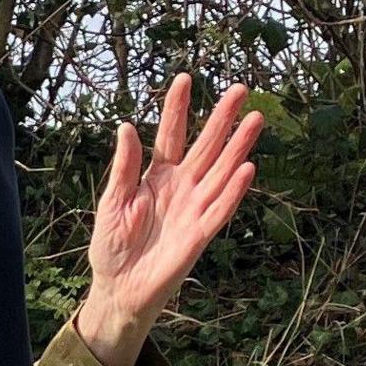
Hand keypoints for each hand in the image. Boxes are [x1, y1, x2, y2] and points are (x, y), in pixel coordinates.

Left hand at [79, 75, 263, 365]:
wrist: (118, 287)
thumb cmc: (112, 244)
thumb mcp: (112, 201)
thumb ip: (124, 167)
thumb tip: (126, 127)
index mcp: (156, 176)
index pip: (171, 135)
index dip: (178, 109)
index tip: (185, 78)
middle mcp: (181, 187)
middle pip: (206, 146)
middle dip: (221, 118)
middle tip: (239, 89)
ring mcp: (193, 208)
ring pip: (221, 171)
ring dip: (238, 147)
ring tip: (254, 119)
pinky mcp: (200, 234)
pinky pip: (220, 209)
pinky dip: (233, 191)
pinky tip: (247, 169)